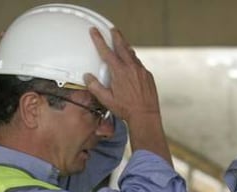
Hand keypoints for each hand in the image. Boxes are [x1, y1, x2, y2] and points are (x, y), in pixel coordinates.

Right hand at [85, 27, 171, 164]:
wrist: (145, 115)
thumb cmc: (127, 109)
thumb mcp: (106, 100)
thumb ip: (95, 87)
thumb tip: (88, 77)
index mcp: (119, 72)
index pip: (106, 51)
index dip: (99, 39)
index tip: (95, 32)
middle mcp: (131, 68)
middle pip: (122, 46)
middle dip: (116, 36)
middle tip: (113, 29)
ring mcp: (141, 71)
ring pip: (132, 54)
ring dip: (126, 47)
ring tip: (122, 43)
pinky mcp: (148, 76)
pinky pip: (139, 64)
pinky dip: (134, 60)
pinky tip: (131, 64)